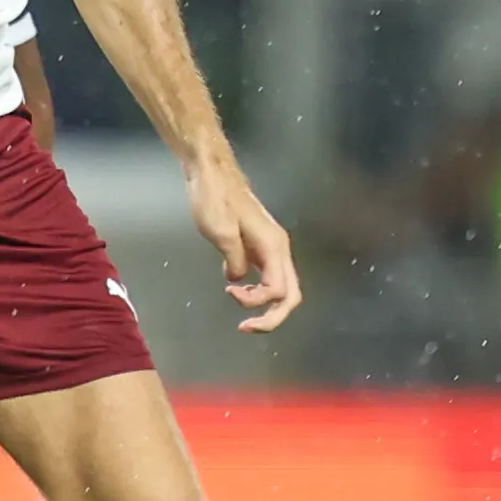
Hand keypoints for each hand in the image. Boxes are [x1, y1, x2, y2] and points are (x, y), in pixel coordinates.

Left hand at [186, 159, 300, 333]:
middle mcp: (279, 249)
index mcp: (274, 247)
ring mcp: (271, 247)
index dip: (256, 303)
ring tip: (236, 301)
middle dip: (271, 317)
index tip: (229, 293)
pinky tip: (235, 286)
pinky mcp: (259, 246)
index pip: (279, 292)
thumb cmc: (214, 199)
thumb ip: (234, 260)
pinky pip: (267, 276)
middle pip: (290, 295)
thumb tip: (238, 280)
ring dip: (262, 303)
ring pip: (280, 287)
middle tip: (245, 328)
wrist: (211, 173)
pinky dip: (255, 289)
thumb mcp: (220, 232)